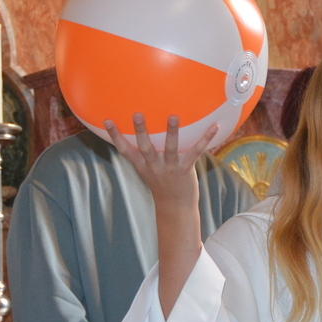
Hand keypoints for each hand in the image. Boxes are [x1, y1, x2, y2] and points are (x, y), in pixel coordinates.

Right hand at [104, 114, 218, 212]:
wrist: (176, 206)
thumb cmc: (162, 184)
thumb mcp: (148, 170)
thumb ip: (144, 154)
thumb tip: (142, 131)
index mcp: (142, 165)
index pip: (124, 150)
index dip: (115, 136)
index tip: (107, 121)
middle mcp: (154, 166)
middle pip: (145, 147)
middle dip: (141, 131)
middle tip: (137, 114)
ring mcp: (170, 168)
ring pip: (170, 148)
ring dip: (171, 132)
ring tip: (173, 116)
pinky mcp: (186, 169)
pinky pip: (196, 151)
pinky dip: (206, 139)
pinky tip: (215, 127)